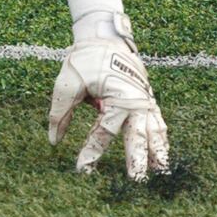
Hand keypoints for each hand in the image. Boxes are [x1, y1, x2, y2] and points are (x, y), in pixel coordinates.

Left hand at [47, 34, 170, 179]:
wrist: (105, 37)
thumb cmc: (86, 59)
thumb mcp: (67, 82)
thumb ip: (60, 111)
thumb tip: (53, 140)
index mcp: (116, 96)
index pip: (103, 131)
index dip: (92, 151)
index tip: (82, 170)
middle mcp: (135, 100)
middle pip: (137, 135)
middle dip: (137, 158)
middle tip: (136, 180)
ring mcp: (144, 99)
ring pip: (154, 130)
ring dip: (157, 150)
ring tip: (161, 171)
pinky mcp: (147, 98)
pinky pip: (158, 122)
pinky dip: (161, 138)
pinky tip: (162, 155)